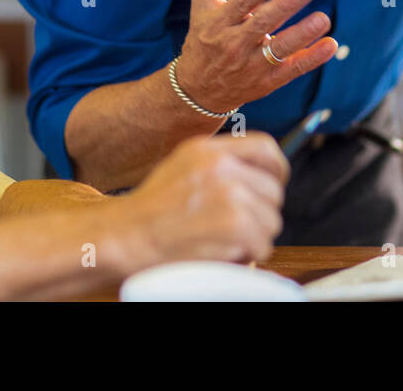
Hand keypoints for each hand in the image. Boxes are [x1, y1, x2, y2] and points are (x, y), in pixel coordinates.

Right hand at [121, 133, 288, 263]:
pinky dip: (248, 255)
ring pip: (272, 219)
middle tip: (238, 227)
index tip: (273, 184)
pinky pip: (263, 243)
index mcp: (208, 149)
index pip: (265, 148)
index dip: (276, 169)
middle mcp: (220, 166)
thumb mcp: (182, 167)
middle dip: (262, 212)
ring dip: (254, 237)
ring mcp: (229, 194)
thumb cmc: (151, 212)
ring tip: (223, 240)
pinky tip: (223, 252)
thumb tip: (260, 177)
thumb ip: (220, 166)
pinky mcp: (234, 224)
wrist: (126, 237)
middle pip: (273, 189)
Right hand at [175, 0, 337, 113]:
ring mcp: (251, 65)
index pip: (240, 3)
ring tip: (323, 19)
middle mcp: (234, 44)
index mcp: (219, 21)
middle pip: (261, 25)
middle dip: (284, 8)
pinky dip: (311, 59)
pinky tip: (330, 44)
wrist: (198, 89)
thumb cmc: (204, 36)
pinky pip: (291, 70)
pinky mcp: (267, 82)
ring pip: (279, 50)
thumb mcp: (202, 2)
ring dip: (302, 35)